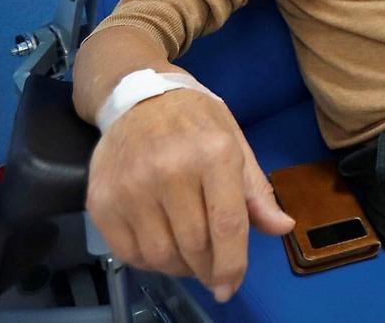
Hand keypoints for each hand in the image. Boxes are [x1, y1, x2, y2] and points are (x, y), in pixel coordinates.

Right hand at [86, 85, 294, 301]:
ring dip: (179, 267)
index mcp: (214, 154)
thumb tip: (282, 227)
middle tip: (212, 271)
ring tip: (189, 258)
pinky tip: (162, 248)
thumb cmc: (196, 122)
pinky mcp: (102, 200)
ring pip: (160, 255)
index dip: (232, 264)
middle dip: (208, 268)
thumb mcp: (236, 145)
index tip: (230, 286)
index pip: (226, 224)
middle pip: (194, 245)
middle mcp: (171, 170)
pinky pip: (129, 252)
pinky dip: (149, 261)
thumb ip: (256, 192)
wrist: (139, 98)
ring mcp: (131, 186)